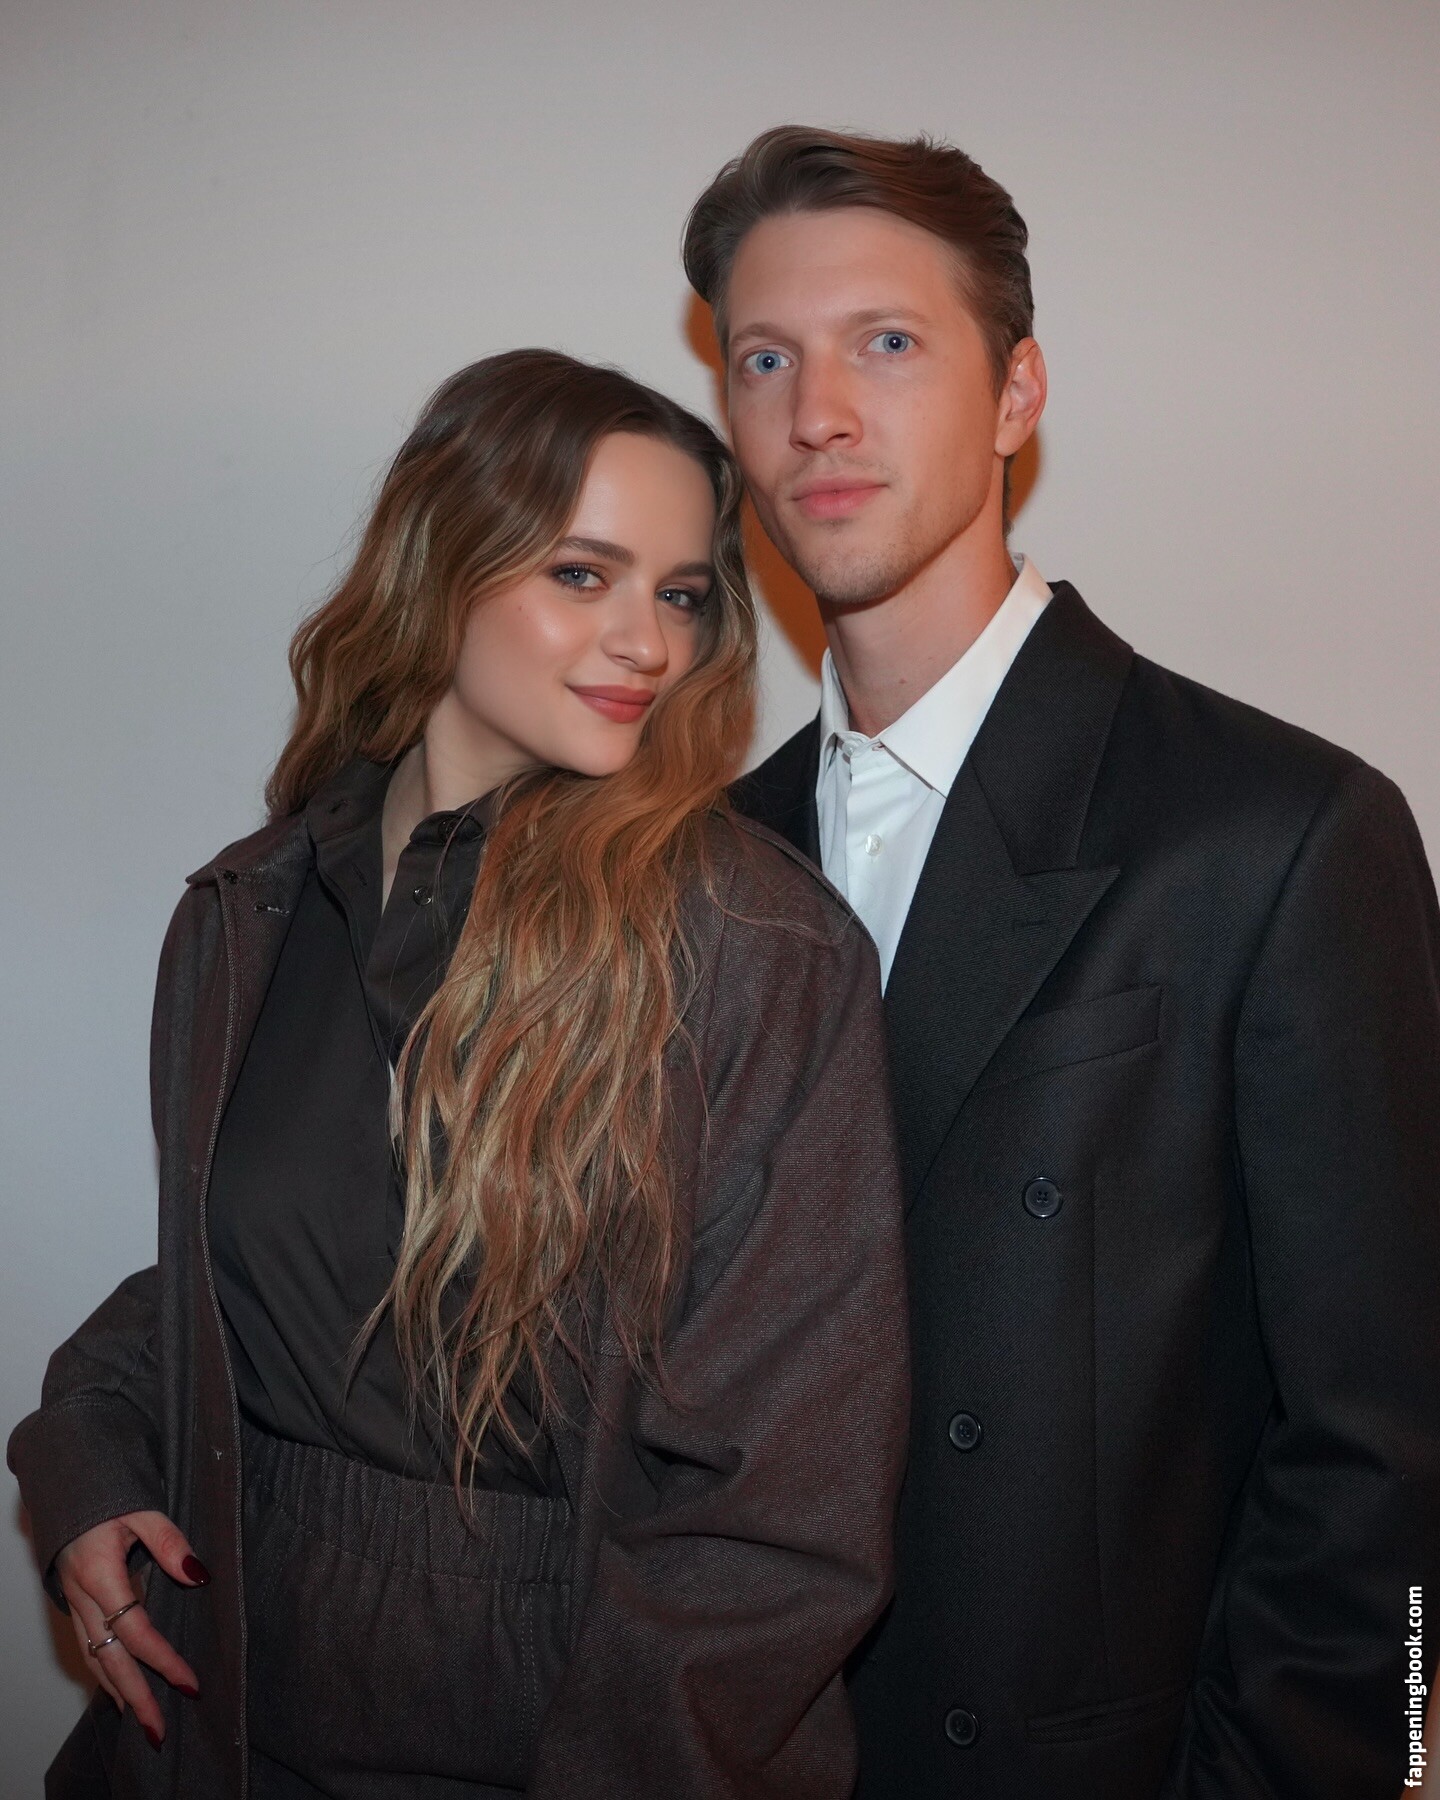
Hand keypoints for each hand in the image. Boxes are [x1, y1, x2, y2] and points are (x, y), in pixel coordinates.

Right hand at [55, 1511, 206, 1749]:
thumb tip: (199, 1576)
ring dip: (119, 1692)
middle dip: (136, 1697)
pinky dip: (104, 1673)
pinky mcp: (75, 1604)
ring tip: (143, 1722)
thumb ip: (170, 1541)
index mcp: (100, 1576)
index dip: (162, 1660)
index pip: (135, 1631)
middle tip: (159, 1731)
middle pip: (109, 1659)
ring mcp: (75, 1603)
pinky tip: (120, 1689)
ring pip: (94, 1659)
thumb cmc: (107, 1496)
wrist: (66, 1488)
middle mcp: (83, 1598)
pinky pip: (88, 1647)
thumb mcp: (142, 1508)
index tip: (189, 1683)